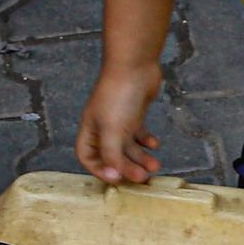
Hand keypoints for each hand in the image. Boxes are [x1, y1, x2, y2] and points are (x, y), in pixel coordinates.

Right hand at [76, 60, 164, 183]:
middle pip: (112, 155)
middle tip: (143, 178)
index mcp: (90, 130)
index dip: (100, 170)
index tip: (117, 179)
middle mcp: (102, 127)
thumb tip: (115, 175)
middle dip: (128, 168)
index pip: (88, 157)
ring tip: (155, 166)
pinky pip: (139, 133)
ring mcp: (119, 119)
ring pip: (128, 146)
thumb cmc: (118, 96)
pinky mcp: (134, 113)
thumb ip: (112, 155)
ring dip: (141, 158)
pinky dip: (147, 141)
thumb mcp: (112, 131)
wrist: (135, 65)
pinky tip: (155, 144)